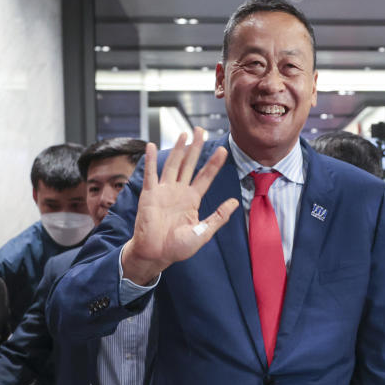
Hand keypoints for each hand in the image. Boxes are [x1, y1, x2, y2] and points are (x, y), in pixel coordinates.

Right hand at [121, 128, 239, 284]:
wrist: (156, 254)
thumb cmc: (178, 247)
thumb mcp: (203, 232)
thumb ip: (218, 217)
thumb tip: (234, 202)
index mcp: (192, 200)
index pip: (205, 177)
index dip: (213, 164)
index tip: (223, 151)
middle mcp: (179, 192)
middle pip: (189, 164)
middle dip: (196, 148)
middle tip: (201, 130)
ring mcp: (164, 191)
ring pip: (172, 165)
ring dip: (178, 149)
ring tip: (184, 133)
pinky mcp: (149, 194)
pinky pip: (151, 174)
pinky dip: (150, 159)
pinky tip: (150, 145)